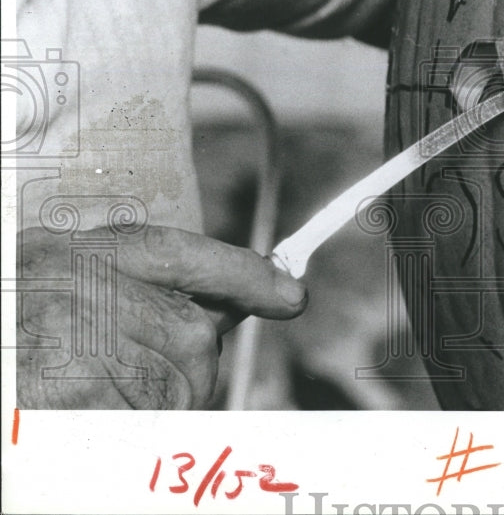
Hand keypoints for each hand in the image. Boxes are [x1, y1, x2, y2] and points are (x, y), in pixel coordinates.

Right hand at [15, 225, 306, 408]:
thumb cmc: (28, 323)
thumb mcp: (75, 282)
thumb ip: (150, 288)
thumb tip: (233, 306)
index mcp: (87, 255)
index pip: (184, 255)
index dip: (247, 276)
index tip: (292, 296)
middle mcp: (85, 286)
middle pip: (193, 339)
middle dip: (185, 371)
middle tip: (137, 378)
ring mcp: (78, 341)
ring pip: (176, 388)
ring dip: (159, 406)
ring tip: (100, 396)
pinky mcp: (72, 396)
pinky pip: (145, 424)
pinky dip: (134, 432)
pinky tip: (91, 416)